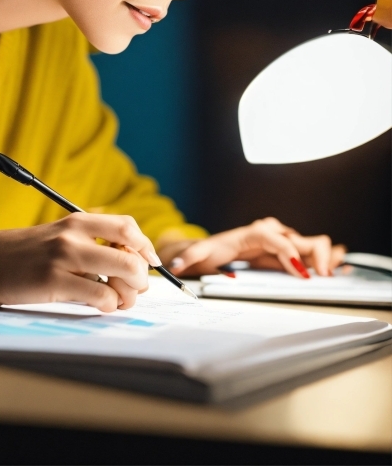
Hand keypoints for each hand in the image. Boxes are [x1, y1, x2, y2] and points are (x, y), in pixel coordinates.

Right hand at [0, 214, 158, 311]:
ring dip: (129, 294)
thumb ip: (85, 244)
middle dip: (141, 277)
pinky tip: (98, 306)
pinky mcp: (53, 281)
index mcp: (76, 221)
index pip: (128, 227)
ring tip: (117, 301)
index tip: (149, 263)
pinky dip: (108, 306)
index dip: (145, 247)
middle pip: (133, 253)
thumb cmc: (16, 254)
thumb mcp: (53, 237)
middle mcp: (74, 235)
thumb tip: (124, 264)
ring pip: (123, 273)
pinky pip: (101, 295)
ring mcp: (64, 257)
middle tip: (133, 289)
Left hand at [158, 217, 346, 278]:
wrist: (216, 249)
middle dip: (316, 254)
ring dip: (325, 257)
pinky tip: (334, 272)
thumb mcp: (200, 254)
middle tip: (323, 276)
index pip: (275, 238)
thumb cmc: (212, 250)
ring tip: (333, 275)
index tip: (299, 271)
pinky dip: (325, 261)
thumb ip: (189, 258)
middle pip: (301, 238)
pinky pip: (312, 254)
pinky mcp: (287, 253)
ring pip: (311, 244)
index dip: (288, 252)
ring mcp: (282, 242)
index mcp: (253, 233)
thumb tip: (176, 264)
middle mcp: (271, 234)